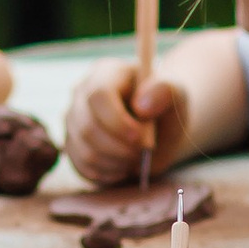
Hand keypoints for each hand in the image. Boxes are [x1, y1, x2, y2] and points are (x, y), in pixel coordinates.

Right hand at [64, 59, 186, 185]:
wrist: (157, 127)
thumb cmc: (165, 107)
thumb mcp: (176, 95)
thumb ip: (165, 92)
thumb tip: (142, 107)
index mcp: (105, 73)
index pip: (98, 96)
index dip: (117, 121)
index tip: (140, 138)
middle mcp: (81, 94)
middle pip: (87, 127)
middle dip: (119, 148)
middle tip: (143, 152)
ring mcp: (72, 121)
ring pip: (84, 151)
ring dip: (116, 163)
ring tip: (136, 158)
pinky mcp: (72, 146)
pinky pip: (82, 167)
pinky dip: (107, 174)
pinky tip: (123, 166)